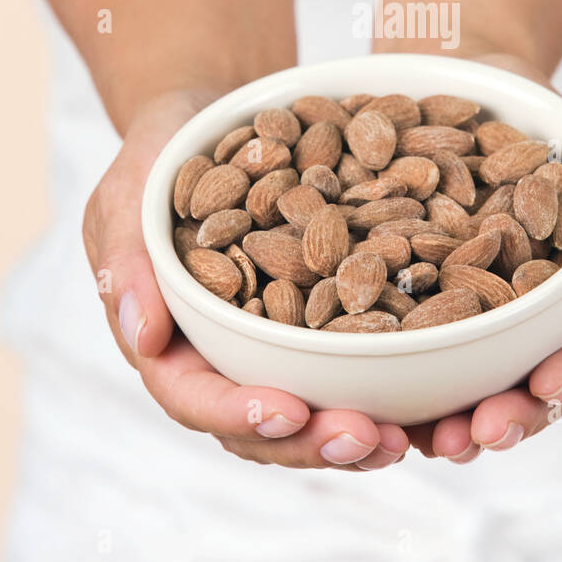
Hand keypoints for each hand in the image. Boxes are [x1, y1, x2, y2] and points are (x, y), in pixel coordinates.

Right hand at [82, 89, 408, 471]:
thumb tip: (144, 337)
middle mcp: (224, 359)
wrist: (215, 120)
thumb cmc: (159, 156)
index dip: (242, 414)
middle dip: (315, 441)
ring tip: (408, 437)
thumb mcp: (130, 194)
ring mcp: (277, 347)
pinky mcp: (324, 324)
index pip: (196, 398)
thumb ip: (128, 262)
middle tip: (371, 438)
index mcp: (169, 343)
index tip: (291, 412)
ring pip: (314, 413)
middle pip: (264, 426)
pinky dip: (389, 389)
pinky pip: (354, 366)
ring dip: (359, 435)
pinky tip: (433, 399)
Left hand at [403, 53, 561, 462]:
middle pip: (528, 387)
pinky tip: (362, 406)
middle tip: (478, 434)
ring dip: (448, 424)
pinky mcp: (400, 305)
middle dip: (509, 419)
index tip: (549, 383)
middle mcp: (520, 314)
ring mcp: (461, 316)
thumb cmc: (530, 106)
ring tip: (425, 441)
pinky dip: (388, 389)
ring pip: (464, 390)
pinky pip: (397, 357)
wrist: (455, 71)